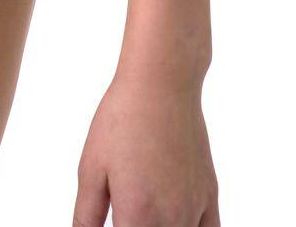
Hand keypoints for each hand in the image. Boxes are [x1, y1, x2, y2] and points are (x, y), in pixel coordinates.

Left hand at [72, 70, 219, 226]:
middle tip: (123, 212)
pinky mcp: (209, 194)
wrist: (162, 83)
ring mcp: (194, 208)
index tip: (112, 222)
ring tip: (144, 212)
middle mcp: (171, 218)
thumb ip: (86, 216)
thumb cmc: (122, 118)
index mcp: (137, 215)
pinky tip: (175, 222)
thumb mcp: (91, 168)